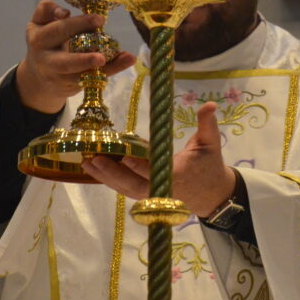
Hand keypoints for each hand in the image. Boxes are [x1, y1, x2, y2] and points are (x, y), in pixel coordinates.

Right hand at [15, 0, 136, 113]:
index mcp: (38, 39)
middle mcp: (46, 61)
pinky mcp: (71, 87)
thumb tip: (64, 12)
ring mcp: (59, 77)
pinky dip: (112, 70)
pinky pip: (93, 79)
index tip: (100, 20)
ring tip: (119, 60)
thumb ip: (48, 10)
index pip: (59, 30)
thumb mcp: (39, 22)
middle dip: (83, 60)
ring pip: (81, 76)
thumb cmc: (46, 40)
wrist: (37, 73)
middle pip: (65, 62)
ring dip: (102, 69)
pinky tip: (127, 60)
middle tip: (102, 55)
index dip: (78, 25)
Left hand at [82, 102, 235, 217]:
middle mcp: (161, 188)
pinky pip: (125, 189)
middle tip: (94, 159)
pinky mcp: (146, 195)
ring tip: (88, 163)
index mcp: (177, 175)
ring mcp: (152, 194)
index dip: (139, 165)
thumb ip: (207, 124)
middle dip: (113, 173)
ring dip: (106, 176)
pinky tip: (95, 168)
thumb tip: (210, 104)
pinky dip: (110, 180)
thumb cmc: (210, 166)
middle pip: (132, 184)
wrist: (212, 195)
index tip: (125, 156)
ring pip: (125, 188)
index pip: (155, 171)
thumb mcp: (211, 143)